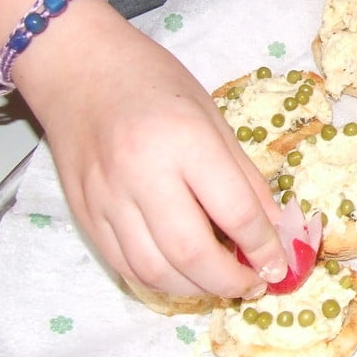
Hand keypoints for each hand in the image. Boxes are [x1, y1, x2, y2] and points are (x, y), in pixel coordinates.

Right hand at [14, 0, 287, 298]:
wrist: (76, 66)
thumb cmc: (152, 81)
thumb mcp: (213, 117)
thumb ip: (244, 177)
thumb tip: (274, 227)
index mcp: (185, 141)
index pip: (235, 211)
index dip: (263, 247)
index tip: (279, 265)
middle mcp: (142, 174)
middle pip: (191, 253)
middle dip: (231, 282)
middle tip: (254, 284)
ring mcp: (106, 198)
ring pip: (154, 271)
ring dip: (196, 290)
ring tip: (222, 285)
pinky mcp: (84, 214)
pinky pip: (124, 265)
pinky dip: (159, 282)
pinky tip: (184, 277)